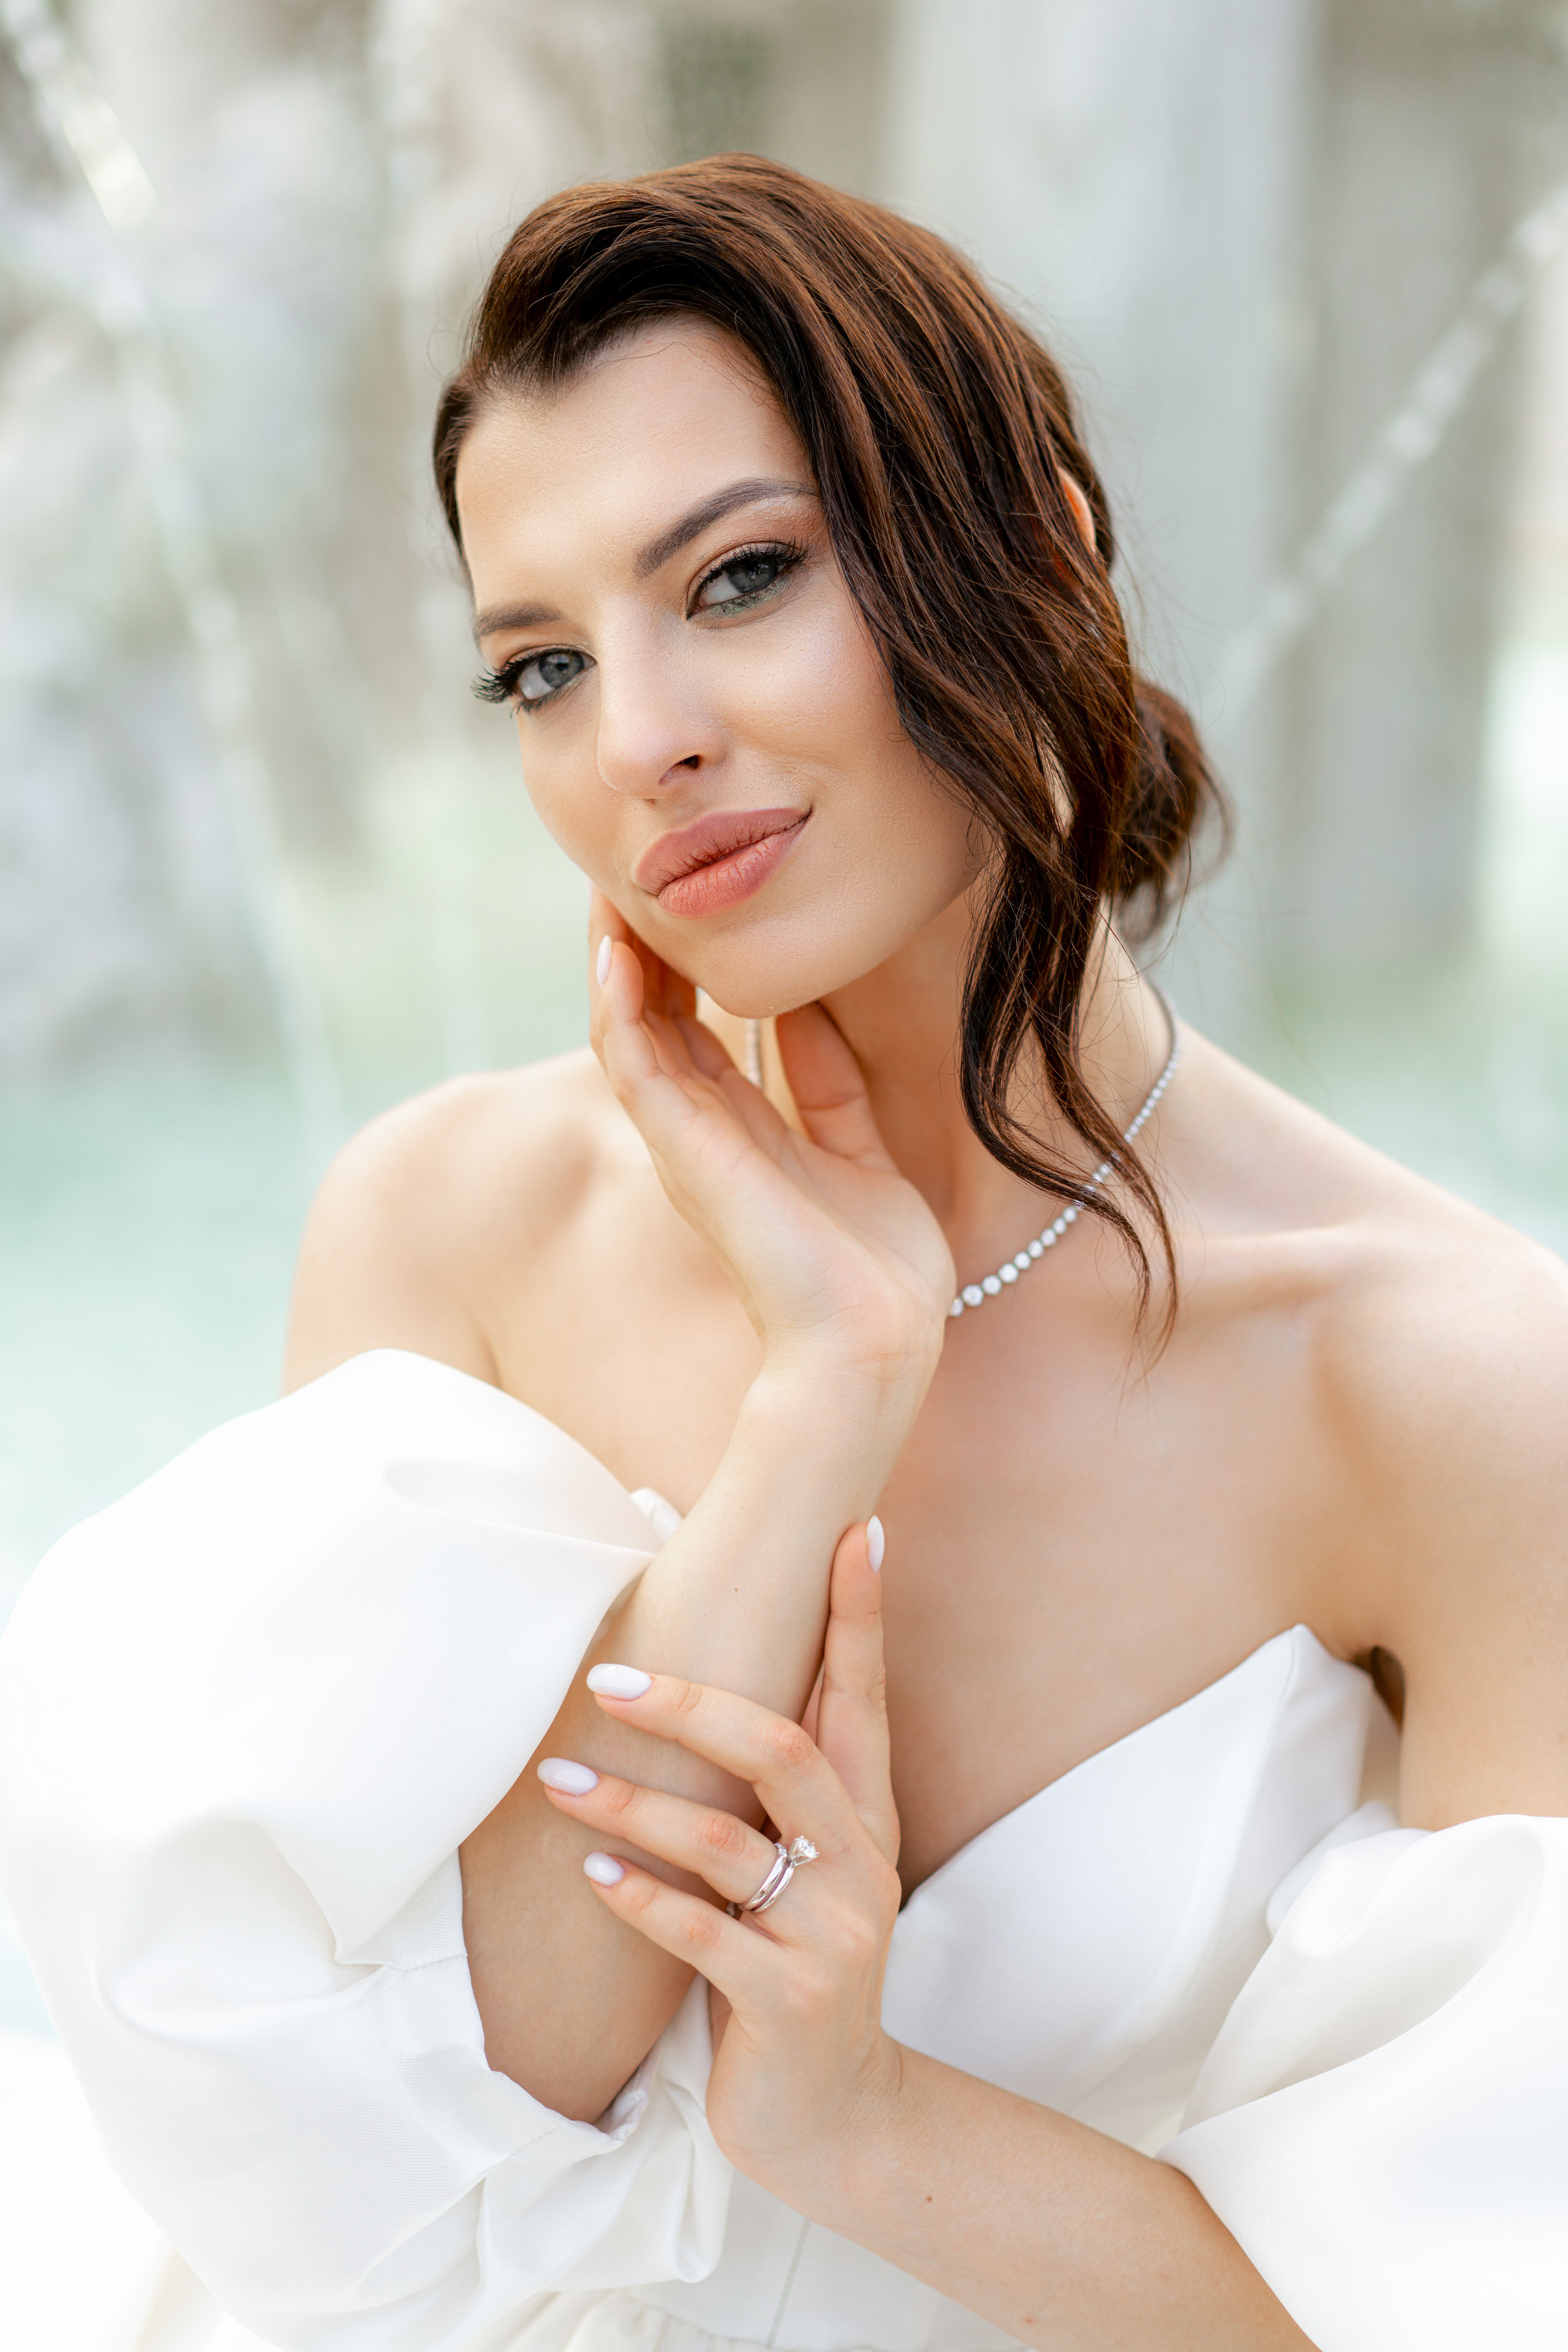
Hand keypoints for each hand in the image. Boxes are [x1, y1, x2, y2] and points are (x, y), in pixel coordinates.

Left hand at [535, 1521, 904, 2208]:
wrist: (837, 2118)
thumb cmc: (797, 1965)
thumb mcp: (810, 1871)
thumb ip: (779, 1790)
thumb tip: (711, 1682)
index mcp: (866, 1817)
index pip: (866, 1697)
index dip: (862, 1616)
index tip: (856, 1530)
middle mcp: (860, 1862)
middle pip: (784, 1750)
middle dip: (695, 1704)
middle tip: (608, 1679)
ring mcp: (829, 1935)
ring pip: (724, 1843)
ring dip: (632, 1805)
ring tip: (556, 1779)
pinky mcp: (785, 2002)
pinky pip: (701, 1933)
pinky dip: (639, 1898)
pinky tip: (590, 1874)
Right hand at [588, 890, 952, 1411]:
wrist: (877, 1340)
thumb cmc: (876, 1267)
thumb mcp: (857, 1145)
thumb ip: (827, 1081)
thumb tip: (809, 1010)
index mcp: (741, 1130)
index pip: (692, 1025)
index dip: (680, 959)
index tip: (682, 894)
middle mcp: (702, 1132)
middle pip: (650, 1015)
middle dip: (638, 943)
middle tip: (630, 868)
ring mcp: (687, 1143)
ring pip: (627, 1029)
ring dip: (613, 959)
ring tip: (609, 890)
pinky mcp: (685, 1155)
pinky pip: (634, 1067)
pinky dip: (620, 1008)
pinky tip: (617, 952)